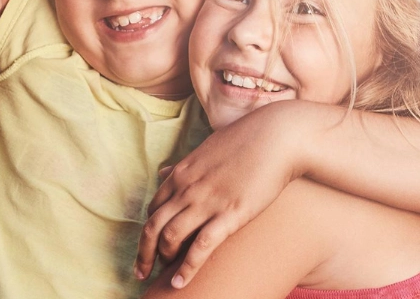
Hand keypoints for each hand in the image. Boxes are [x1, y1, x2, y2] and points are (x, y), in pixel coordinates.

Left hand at [135, 101, 304, 287]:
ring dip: (163, 260)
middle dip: (144, 253)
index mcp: (181, 173)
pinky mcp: (230, 214)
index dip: (148, 232)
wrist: (277, 136)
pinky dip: (186, 268)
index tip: (149, 248)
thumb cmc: (246, 141)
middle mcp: (187, 188)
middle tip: (141, 272)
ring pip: (170, 236)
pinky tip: (180, 283)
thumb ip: (183, 165)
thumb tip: (163, 171)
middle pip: (152, 226)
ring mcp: (207, 202)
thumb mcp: (206, 149)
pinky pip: (201, 246)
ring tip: (164, 277)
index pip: (153, 208)